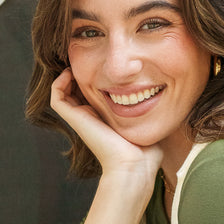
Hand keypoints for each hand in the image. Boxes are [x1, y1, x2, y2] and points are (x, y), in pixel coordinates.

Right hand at [51, 68, 161, 187]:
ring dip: (68, 75)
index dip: (96, 77)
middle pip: (78, 90)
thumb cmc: (146, 153)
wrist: (133, 166)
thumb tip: (167, 96)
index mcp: (107, 118)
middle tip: (91, 56)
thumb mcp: (151, 123)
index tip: (108, 64)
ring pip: (64, 92)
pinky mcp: (75, 119)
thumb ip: (154, 110)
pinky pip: (57, 97)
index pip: (94, 93)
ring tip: (77, 61)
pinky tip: (70, 72)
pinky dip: (58, 82)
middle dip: (82, 71)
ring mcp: (82, 118)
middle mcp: (91, 117)